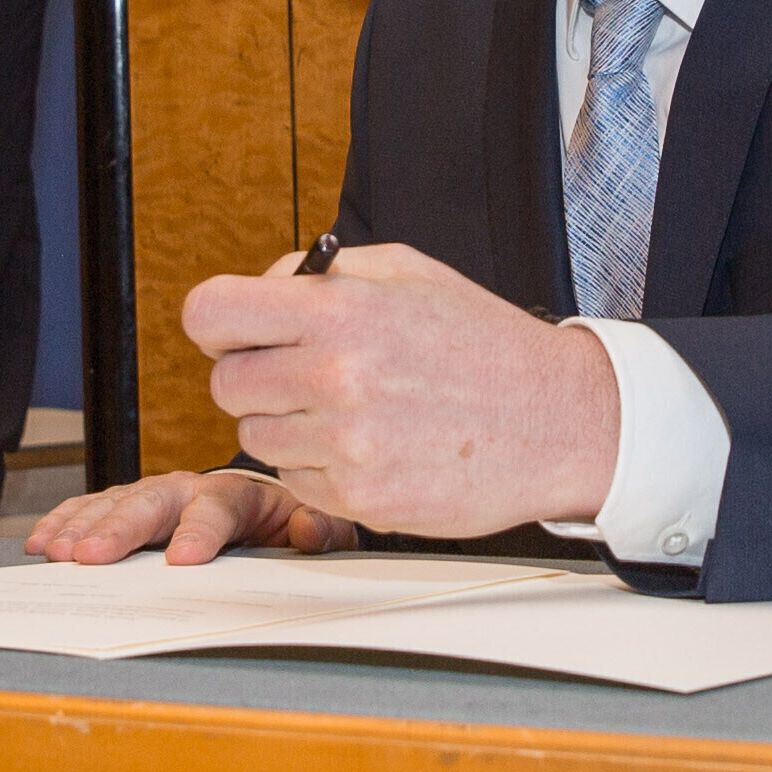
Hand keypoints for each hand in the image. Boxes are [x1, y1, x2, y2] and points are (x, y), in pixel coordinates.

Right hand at [22, 469, 359, 565]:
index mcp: (242, 496)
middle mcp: (193, 489)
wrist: (272, 508)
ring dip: (85, 526)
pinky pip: (94, 508)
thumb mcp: (320, 530)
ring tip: (59, 551)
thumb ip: (322, 532)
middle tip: (94, 555)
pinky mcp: (132, 509)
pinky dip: (66, 521)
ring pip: (117, 503)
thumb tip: (308, 531)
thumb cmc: (292, 523)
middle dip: (122, 528)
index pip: (219, 507)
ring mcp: (158, 497)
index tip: (182, 559)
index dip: (200, 531)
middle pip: (155, 502)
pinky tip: (44, 539)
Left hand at [184, 243, 618, 537]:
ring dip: (289, 426)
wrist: (558, 421)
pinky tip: (372, 448)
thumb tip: (263, 287)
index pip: (212, 312)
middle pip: (226, 384)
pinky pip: (295, 483)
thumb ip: (325, 272)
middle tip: (305, 374)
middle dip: (257, 377)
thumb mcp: (410, 272)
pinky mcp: (360, 499)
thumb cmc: (485, 345)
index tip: (233, 331)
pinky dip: (320, 469)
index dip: (218, 323)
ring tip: (352, 411)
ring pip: (255, 438)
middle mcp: (336, 376)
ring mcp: (346, 444)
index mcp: (342, 309)